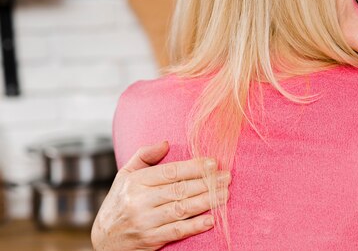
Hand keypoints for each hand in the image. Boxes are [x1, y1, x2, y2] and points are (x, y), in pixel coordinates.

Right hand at [91, 141, 230, 250]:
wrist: (104, 241)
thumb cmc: (119, 203)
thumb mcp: (125, 176)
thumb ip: (144, 156)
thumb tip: (166, 142)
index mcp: (135, 182)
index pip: (170, 172)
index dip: (194, 167)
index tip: (214, 163)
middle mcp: (139, 201)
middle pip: (180, 189)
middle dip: (207, 183)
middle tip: (227, 177)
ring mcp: (145, 222)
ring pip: (181, 209)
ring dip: (207, 202)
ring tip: (225, 194)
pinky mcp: (150, 240)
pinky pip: (177, 231)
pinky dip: (195, 226)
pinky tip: (212, 219)